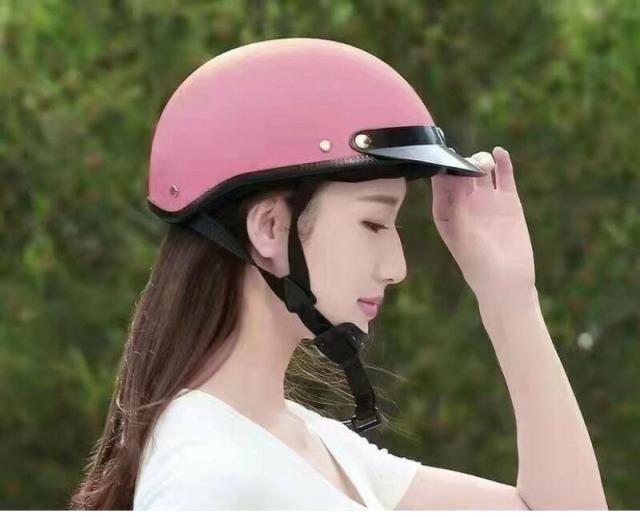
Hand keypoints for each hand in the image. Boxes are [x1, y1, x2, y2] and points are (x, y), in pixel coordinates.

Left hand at [430, 147, 535, 299]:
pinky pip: (504, 176)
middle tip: (464, 161)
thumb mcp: (463, 237)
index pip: (440, 186)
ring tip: (482, 163)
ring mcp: (486, 201)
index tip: (441, 159)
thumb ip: (457, 210)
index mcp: (446, 213)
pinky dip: (503, 163)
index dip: (440, 171)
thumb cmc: (478, 265)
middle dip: (460, 163)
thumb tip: (451, 180)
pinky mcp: (508, 201)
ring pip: (480, 171)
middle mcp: (464, 204)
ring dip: (479, 161)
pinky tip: (500, 152)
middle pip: (459, 173)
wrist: (507, 283)